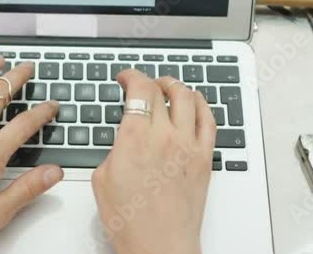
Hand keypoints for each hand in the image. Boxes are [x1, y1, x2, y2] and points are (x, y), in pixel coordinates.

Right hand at [91, 70, 215, 253]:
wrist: (159, 245)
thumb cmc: (131, 221)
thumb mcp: (102, 179)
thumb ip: (114, 149)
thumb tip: (122, 139)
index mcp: (135, 138)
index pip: (138, 89)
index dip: (131, 75)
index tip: (126, 77)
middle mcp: (165, 136)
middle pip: (162, 89)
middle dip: (150, 80)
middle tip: (143, 84)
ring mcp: (188, 146)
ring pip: (189, 98)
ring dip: (176, 87)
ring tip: (168, 88)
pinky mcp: (204, 159)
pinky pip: (210, 120)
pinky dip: (202, 105)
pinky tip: (196, 104)